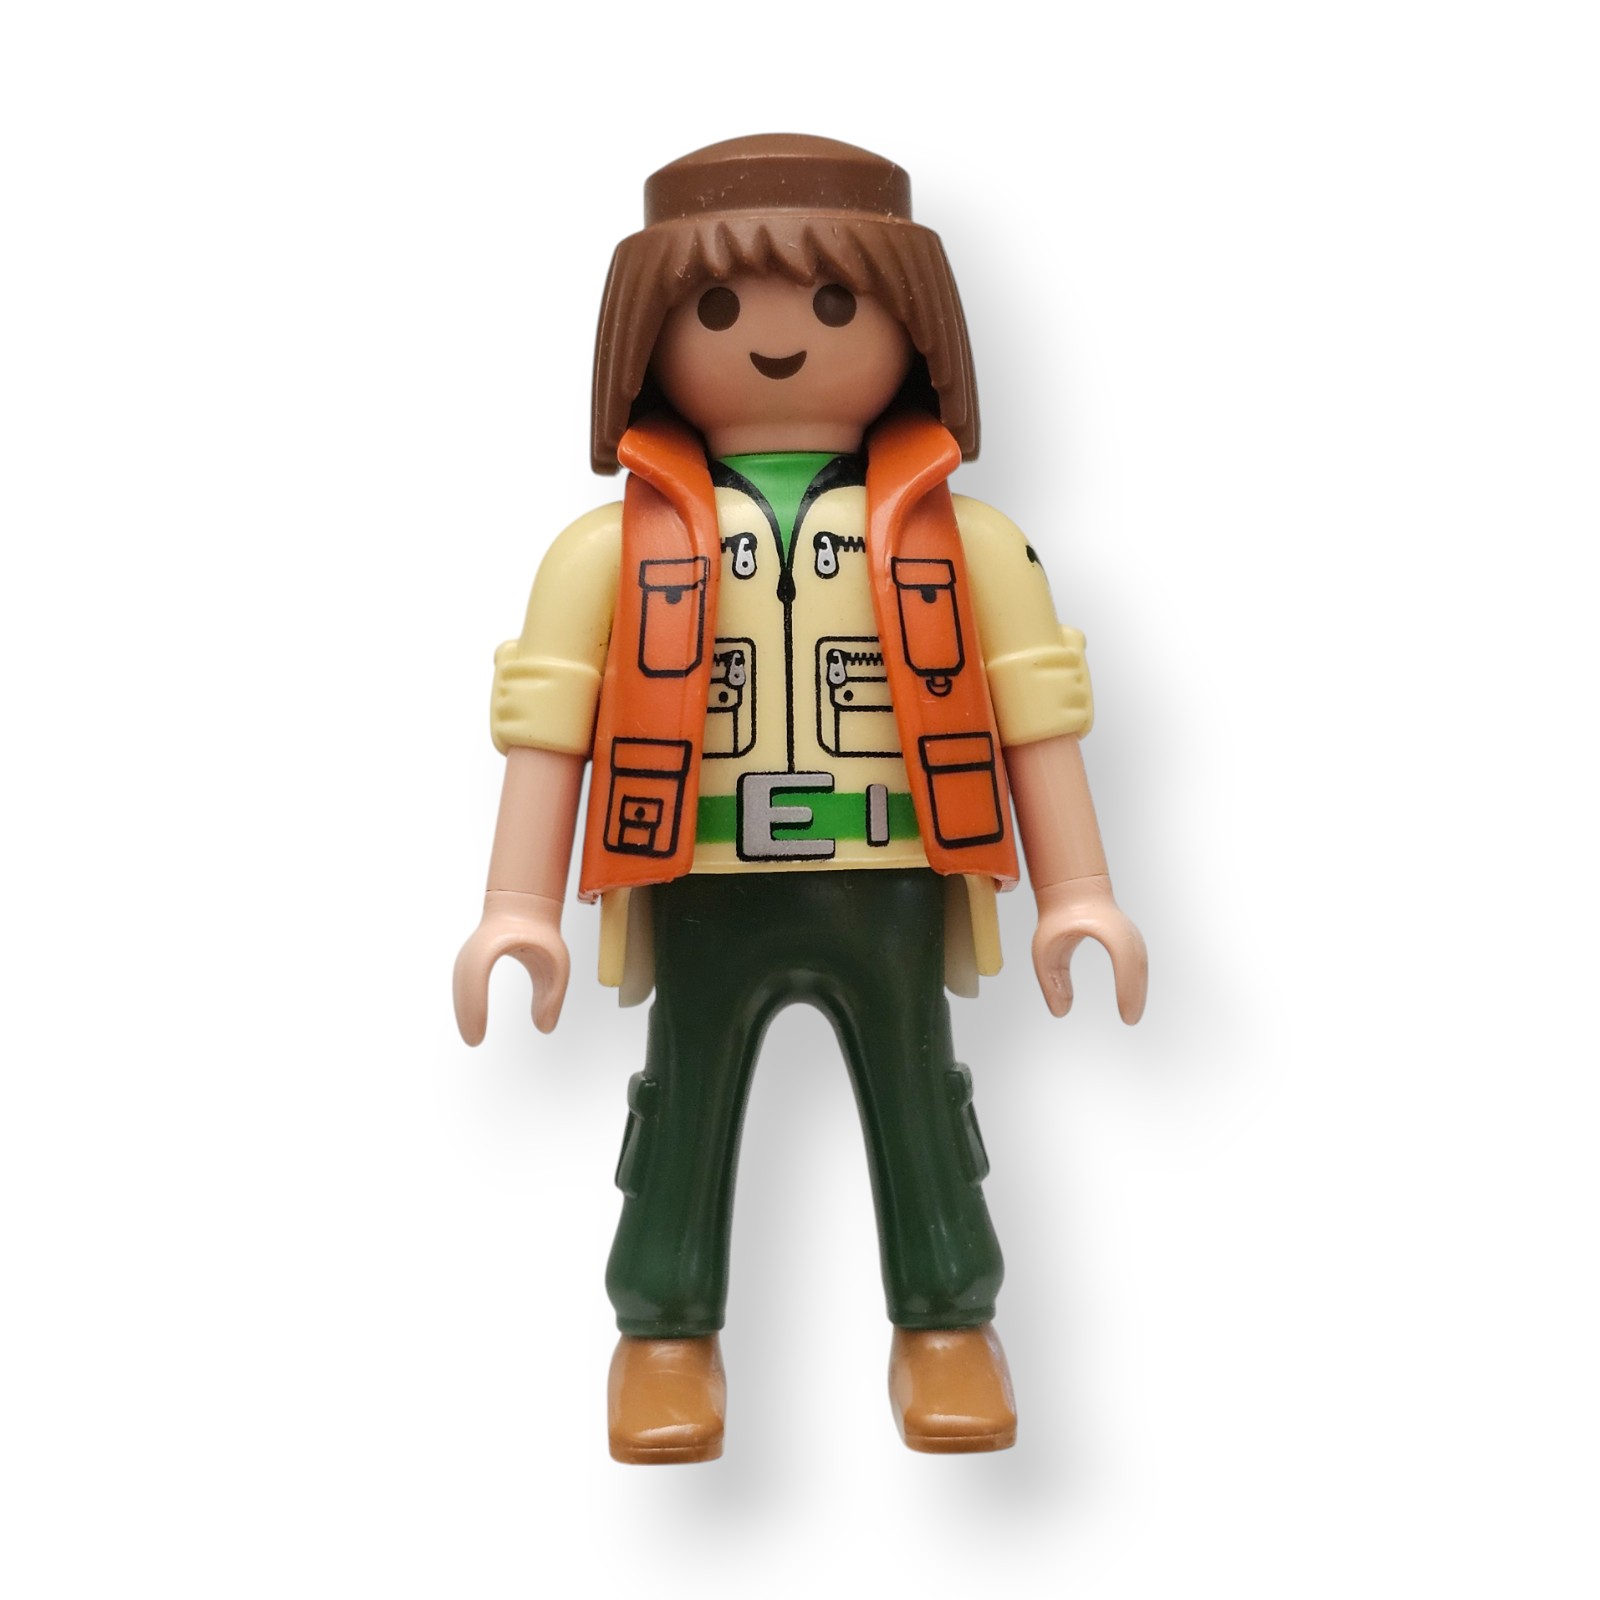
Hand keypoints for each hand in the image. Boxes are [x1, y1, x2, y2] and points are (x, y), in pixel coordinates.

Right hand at [453, 890, 570, 1043]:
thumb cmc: (542, 932)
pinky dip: (466, 1002)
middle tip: (474, 1041)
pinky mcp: (470, 958)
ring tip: (473, 1037)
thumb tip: (545, 1029)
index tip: (479, 1027)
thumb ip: (552, 995)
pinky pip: (463, 982)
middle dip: (466, 1011)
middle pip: (463, 978)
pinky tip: (472, 1022)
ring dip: (464, 1009)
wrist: (524, 906)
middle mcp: (478, 943)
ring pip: (461, 981)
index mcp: (498, 938)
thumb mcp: (558, 961)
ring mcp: (471, 950)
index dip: (473, 1002)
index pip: (475, 970)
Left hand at [1031, 875, 1146, 1023]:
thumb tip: (1060, 1013)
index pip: (1124, 956)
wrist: (1071, 891)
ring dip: (1138, 989)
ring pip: (1140, 963)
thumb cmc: (1057, 918)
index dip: (1128, 986)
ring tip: (1131, 1014)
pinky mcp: (1129, 938)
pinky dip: (1137, 981)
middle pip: (1138, 961)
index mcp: (1103, 924)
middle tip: (1130, 1020)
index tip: (1125, 1011)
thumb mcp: (1044, 950)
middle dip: (1136, 993)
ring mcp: (1129, 931)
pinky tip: (1131, 999)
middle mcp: (1122, 927)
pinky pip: (1138, 962)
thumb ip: (1051, 982)